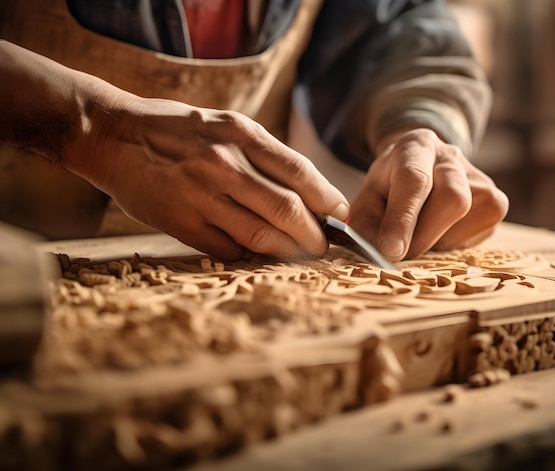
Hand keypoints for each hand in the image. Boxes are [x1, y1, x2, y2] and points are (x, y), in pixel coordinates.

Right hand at [74, 98, 348, 260]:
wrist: (115, 137)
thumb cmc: (179, 131)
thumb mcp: (226, 125)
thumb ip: (264, 155)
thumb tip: (307, 194)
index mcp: (241, 134)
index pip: (299, 172)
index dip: (328, 199)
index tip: (342, 214)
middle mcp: (224, 164)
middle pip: (287, 210)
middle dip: (315, 235)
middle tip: (323, 246)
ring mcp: (201, 196)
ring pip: (261, 236)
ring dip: (288, 251)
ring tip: (300, 254)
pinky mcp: (182, 223)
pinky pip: (229, 249)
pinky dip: (249, 255)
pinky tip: (257, 253)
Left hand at [348, 129, 508, 260]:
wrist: (420, 166)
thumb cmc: (389, 186)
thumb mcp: (368, 199)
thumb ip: (367, 225)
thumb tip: (378, 255)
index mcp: (415, 148)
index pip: (414, 180)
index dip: (403, 219)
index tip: (390, 251)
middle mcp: (452, 157)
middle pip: (452, 198)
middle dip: (423, 235)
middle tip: (400, 253)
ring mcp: (480, 179)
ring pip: (467, 219)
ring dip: (436, 241)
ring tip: (417, 234)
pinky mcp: (495, 204)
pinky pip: (476, 234)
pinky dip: (451, 244)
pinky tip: (437, 233)